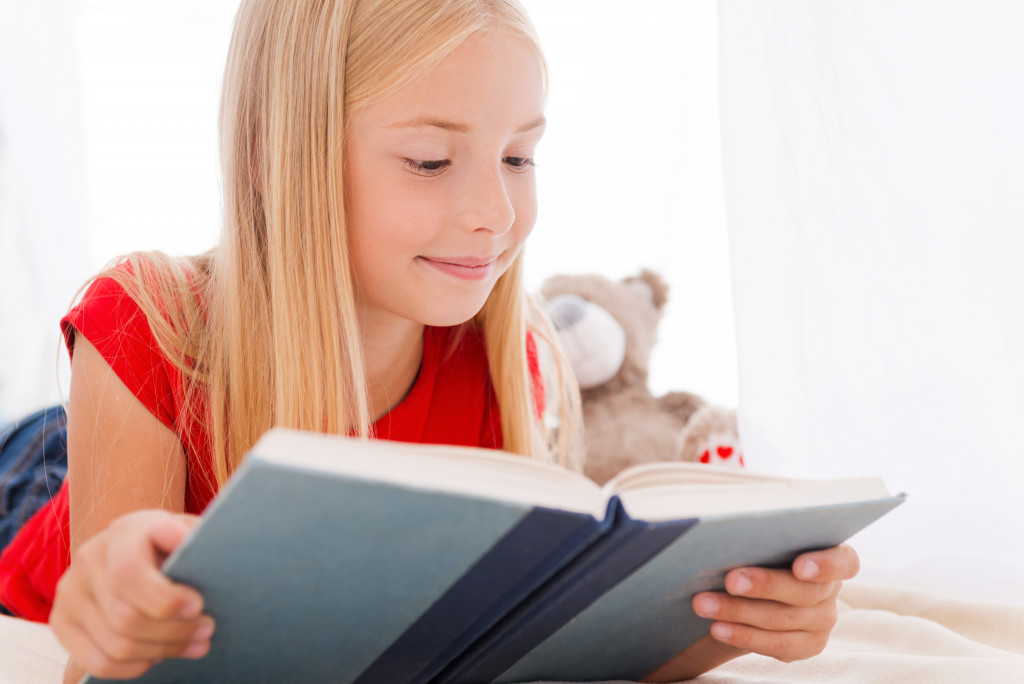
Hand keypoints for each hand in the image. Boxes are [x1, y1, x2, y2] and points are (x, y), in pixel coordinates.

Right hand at [50, 510, 213, 679]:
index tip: (198, 605)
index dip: (166, 599)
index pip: (130, 574)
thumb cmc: (175, 544)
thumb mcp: (190, 532)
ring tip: (193, 643)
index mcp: (124, 532)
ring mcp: (70, 591)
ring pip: (116, 646)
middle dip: (175, 631)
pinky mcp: (61, 621)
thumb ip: (190, 537)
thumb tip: (177, 538)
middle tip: (206, 629)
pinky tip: (160, 653)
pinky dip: (136, 666)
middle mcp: (90, 558)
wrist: (141, 547)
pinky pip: (98, 663)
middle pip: (127, 619)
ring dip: (162, 651)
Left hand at [644, 543, 858, 681]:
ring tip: (704, 603)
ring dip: (738, 611)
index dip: (825, 565)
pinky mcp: (805, 646)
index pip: (844, 562)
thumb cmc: (756, 546)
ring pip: (781, 620)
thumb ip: (761, 525)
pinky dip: (742, 635)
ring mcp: (821, 622)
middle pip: (803, 592)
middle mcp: (831, 591)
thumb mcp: (762, 531)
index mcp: (832, 555)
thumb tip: (732, 514)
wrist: (746, 588)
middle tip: (730, 579)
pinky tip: (718, 628)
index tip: (799, 566)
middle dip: (764, 586)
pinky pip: (775, 645)